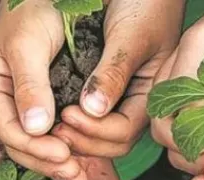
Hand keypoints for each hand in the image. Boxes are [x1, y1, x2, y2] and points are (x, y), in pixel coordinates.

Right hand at [0, 1, 81, 179]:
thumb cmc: (33, 9)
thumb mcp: (27, 44)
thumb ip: (30, 85)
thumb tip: (35, 129)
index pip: (10, 133)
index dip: (36, 150)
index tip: (64, 154)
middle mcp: (6, 105)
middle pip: (21, 148)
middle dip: (47, 165)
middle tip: (76, 176)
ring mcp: (26, 108)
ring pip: (37, 147)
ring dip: (57, 165)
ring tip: (81, 177)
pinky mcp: (47, 106)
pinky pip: (52, 137)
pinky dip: (67, 150)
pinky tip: (84, 161)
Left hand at [51, 0, 183, 160]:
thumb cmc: (147, 2)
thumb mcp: (130, 35)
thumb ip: (113, 72)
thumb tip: (93, 110)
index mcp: (152, 94)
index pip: (124, 132)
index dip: (96, 131)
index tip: (67, 114)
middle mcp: (138, 102)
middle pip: (113, 142)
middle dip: (84, 141)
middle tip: (53, 127)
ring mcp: (123, 98)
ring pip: (101, 135)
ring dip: (77, 135)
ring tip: (51, 123)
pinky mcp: (107, 89)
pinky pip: (91, 117)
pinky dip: (75, 122)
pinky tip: (55, 112)